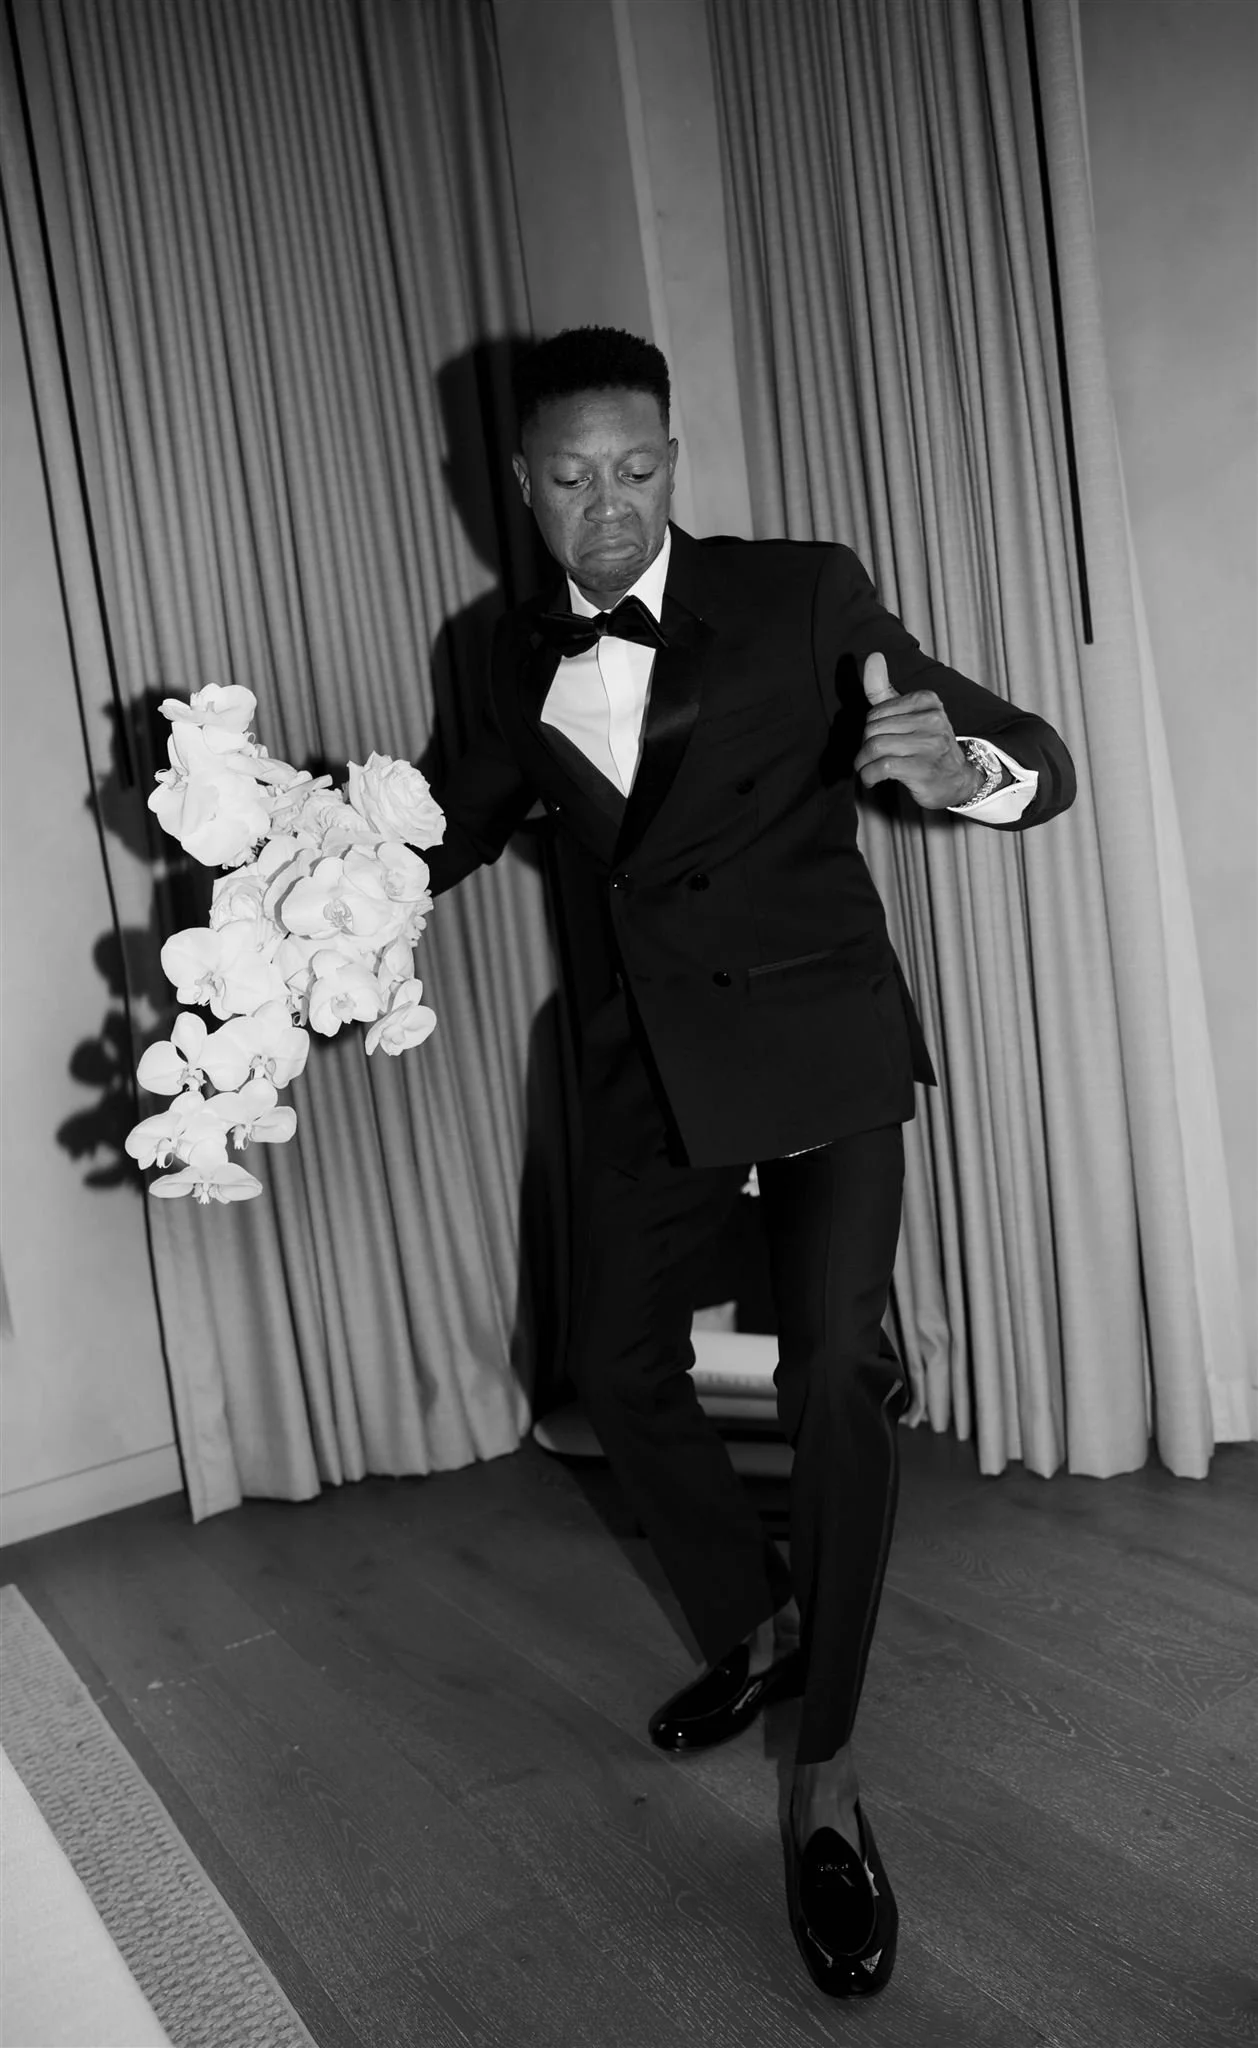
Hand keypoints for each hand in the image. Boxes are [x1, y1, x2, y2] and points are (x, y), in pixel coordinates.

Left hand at [854, 653, 980, 808]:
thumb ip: (885, 689)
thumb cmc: (925, 745)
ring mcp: (931, 744)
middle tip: (869, 759)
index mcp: (928, 701)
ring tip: (867, 770)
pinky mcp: (925, 769)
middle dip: (864, 747)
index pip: (876, 712)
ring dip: (863, 764)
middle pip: (873, 730)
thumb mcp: (907, 714)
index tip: (876, 742)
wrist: (956, 781)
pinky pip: (882, 767)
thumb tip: (873, 656)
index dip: (869, 730)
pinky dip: (869, 775)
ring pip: (875, 747)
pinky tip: (872, 779)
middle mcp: (933, 719)